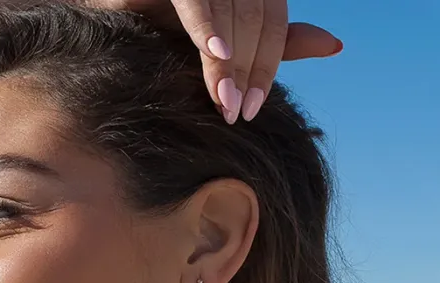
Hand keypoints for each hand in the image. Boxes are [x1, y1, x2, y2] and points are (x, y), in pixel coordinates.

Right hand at [111, 0, 342, 123]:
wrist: (104, 11)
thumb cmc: (162, 23)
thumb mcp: (223, 40)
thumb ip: (276, 43)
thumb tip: (335, 45)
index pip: (274, 26)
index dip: (266, 68)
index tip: (252, 109)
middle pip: (257, 24)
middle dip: (248, 73)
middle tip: (236, 114)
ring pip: (233, 17)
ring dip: (229, 65)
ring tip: (224, 103)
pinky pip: (197, 3)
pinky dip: (207, 29)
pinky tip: (215, 55)